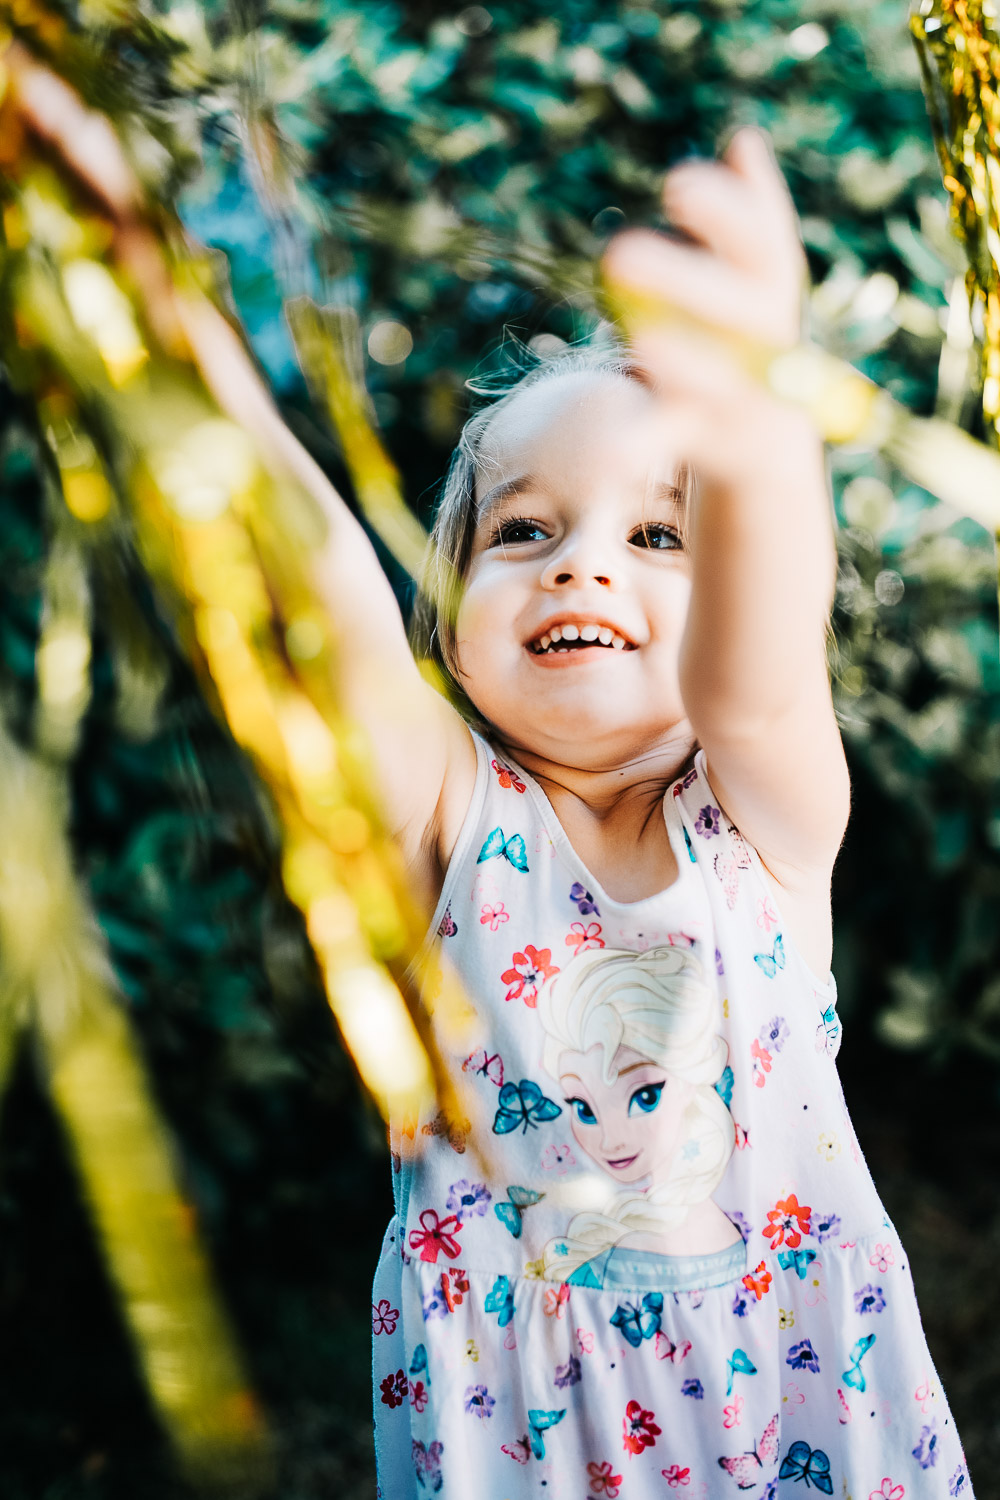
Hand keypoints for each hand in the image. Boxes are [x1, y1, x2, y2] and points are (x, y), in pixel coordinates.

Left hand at [602, 128, 814, 485]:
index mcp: (774, 292)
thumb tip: (743, 137)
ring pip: (715, 382)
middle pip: (736, 313)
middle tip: (618, 254)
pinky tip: (614, 455)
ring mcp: (741, 397)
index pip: (761, 243)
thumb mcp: (757, 278)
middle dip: (683, 282)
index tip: (674, 185)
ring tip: (642, 344)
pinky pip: (673, 441)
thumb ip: (749, 214)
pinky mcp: (707, 440)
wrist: (768, 443)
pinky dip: (641, 444)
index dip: (724, 214)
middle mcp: (767, 344)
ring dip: (682, 364)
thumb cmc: (749, 339)